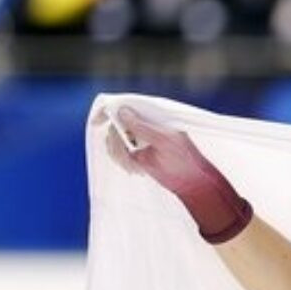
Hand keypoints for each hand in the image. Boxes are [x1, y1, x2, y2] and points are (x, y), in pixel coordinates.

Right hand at [94, 103, 252, 243]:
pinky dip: (122, 162)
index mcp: (153, 117)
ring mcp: (138, 141)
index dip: (110, 110)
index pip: (127, 107)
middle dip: (116, 140)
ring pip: (114, 141)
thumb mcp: (164, 141)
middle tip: (127, 153)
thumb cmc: (184, 159)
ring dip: (119, 154)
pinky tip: (136, 170)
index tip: (98, 119)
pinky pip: (118, 155)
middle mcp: (144, 127)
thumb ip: (143, 126)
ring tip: (134, 166)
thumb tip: (122, 110)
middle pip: (115, 125)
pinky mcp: (135, 156)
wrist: (192, 183)